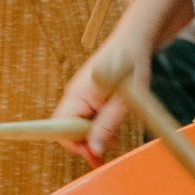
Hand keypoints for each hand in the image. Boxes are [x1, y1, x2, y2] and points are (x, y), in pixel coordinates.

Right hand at [53, 32, 152, 165]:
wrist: (134, 42)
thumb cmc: (130, 68)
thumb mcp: (122, 103)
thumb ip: (106, 126)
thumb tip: (93, 151)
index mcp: (76, 95)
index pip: (59, 128)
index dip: (73, 144)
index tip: (93, 151)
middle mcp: (74, 95)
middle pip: (69, 129)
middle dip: (87, 142)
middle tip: (110, 147)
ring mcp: (80, 95)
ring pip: (79, 125)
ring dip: (96, 135)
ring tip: (116, 137)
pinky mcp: (89, 95)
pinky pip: (87, 117)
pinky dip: (99, 126)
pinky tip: (114, 128)